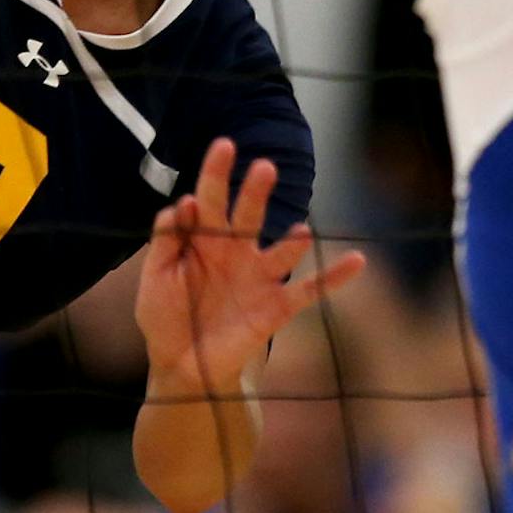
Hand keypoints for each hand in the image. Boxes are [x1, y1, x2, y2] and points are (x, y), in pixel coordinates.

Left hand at [136, 139, 365, 396]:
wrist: (181, 365)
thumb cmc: (166, 316)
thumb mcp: (155, 278)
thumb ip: (166, 242)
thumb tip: (182, 204)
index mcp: (204, 239)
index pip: (210, 198)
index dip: (216, 173)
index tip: (224, 146)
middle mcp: (236, 251)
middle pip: (248, 213)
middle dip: (255, 191)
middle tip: (264, 167)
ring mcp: (258, 278)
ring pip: (282, 251)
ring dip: (293, 241)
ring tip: (301, 232)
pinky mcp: (275, 307)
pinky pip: (310, 290)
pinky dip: (335, 277)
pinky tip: (357, 261)